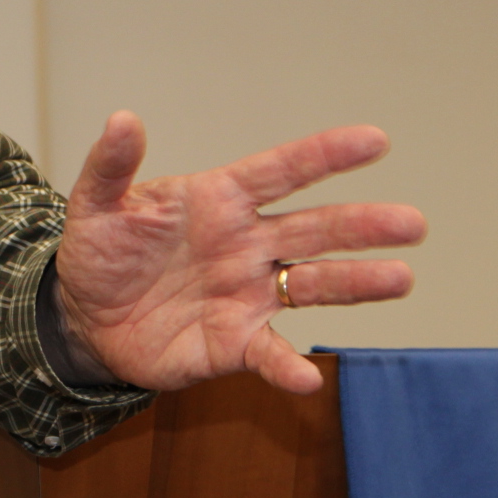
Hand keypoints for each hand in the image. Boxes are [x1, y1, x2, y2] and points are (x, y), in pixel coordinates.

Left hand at [54, 111, 424, 394]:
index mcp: (219, 200)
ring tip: (402, 279)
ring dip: (357, 284)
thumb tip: (123, 119)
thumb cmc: (100, 251)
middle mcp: (247, 244)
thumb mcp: (95, 204)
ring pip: (314, 284)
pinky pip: (270, 353)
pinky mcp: (235, 342)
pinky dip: (289, 366)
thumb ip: (112, 165)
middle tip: (412, 222)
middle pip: (316, 228)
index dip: (326, 155)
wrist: (85, 317)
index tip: (375, 140)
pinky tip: (307, 378)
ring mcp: (248, 294)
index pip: (282, 171)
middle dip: (364, 225)